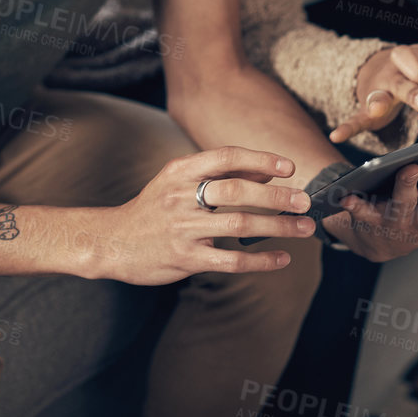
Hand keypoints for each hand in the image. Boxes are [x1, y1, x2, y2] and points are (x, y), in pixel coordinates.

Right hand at [86, 147, 314, 283]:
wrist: (111, 241)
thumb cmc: (152, 209)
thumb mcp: (177, 181)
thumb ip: (220, 175)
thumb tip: (266, 173)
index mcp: (180, 171)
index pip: (226, 157)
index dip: (260, 159)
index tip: (289, 167)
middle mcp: (181, 196)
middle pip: (238, 191)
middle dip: (278, 197)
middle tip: (305, 202)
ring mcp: (182, 228)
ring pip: (239, 224)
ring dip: (279, 227)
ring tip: (305, 229)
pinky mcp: (185, 258)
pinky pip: (231, 259)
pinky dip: (261, 260)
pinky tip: (281, 259)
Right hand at [329, 38, 417, 145]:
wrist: (383, 67)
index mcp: (409, 57)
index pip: (415, 60)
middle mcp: (390, 73)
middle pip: (400, 81)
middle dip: (411, 91)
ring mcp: (376, 92)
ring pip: (378, 98)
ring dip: (377, 104)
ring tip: (378, 111)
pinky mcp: (367, 110)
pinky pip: (356, 118)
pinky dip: (346, 126)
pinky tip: (336, 136)